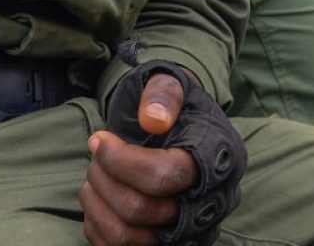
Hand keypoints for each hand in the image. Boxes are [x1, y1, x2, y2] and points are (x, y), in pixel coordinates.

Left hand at [79, 73, 196, 245]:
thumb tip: (153, 120)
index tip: (100, 140)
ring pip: (127, 237)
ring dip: (97, 205)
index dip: (122, 161)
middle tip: (95, 152)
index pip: (164, 175)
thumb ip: (163, 95)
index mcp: (220, 156)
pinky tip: (100, 195)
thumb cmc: (173, 102)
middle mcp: (211, 201)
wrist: (181, 122)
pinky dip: (98, 226)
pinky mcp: (167, 244)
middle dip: (105, 179)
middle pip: (142, 210)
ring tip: (93, 176)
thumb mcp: (171, 83)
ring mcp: (190, 229)